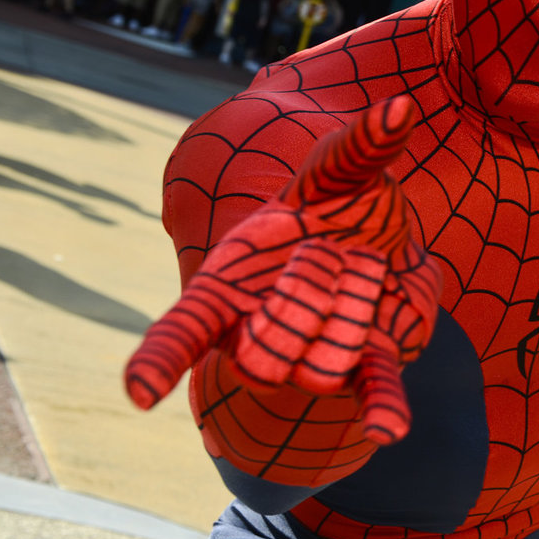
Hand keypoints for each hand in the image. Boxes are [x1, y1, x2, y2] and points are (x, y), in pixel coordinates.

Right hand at [124, 97, 437, 444]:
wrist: (384, 247)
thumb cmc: (340, 204)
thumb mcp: (341, 172)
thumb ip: (361, 146)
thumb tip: (401, 107)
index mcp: (232, 284)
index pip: (182, 329)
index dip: (158, 360)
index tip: (136, 395)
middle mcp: (261, 331)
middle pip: (263, 353)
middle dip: (299, 311)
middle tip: (325, 262)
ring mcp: (313, 355)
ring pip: (321, 368)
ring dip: (347, 325)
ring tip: (360, 284)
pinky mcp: (369, 363)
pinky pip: (372, 390)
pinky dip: (383, 409)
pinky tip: (390, 431)